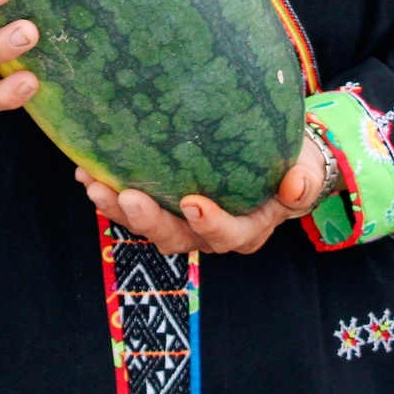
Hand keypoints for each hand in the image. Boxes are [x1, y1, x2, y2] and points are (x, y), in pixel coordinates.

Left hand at [77, 135, 331, 255]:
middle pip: (176, 237)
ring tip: (95, 185)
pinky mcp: (163, 204)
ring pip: (149, 225)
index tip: (192, 202)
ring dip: (119, 208)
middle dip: (148, 221)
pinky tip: (87, 172)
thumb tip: (295, 186)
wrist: (274, 156)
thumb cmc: (291, 162)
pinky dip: (111, 191)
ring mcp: (182, 221)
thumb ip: (303, 181)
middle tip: (126, 196)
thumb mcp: (306, 168)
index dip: (210, 224)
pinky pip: (134, 204)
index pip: (228, 235)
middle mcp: (209, 234)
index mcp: (247, 229)